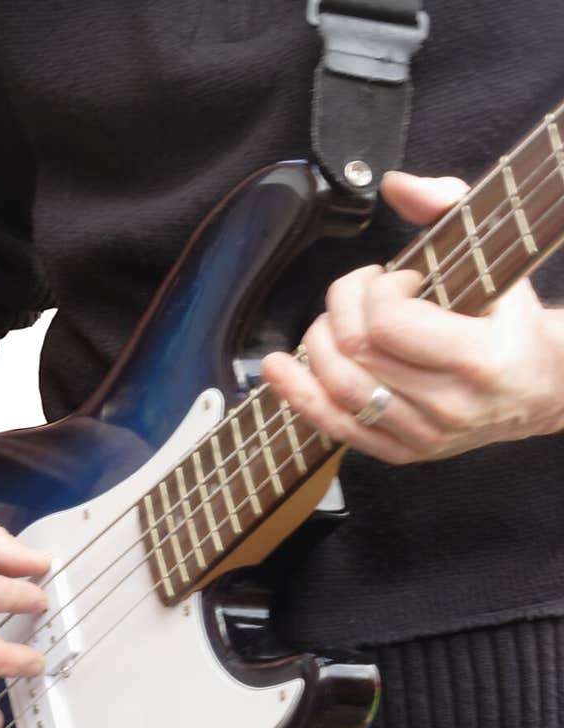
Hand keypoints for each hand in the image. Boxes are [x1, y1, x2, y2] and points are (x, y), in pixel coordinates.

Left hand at [262, 171, 563, 464]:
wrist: (539, 389)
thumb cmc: (511, 320)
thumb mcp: (496, 255)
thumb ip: (448, 207)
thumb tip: (395, 184)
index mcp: (478, 359)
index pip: (389, 323)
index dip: (377, 290)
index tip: (397, 279)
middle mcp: (449, 406)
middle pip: (356, 352)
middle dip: (342, 307)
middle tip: (360, 292)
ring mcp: (423, 435)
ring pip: (338, 390)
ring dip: (318, 344)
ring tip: (332, 322)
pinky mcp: (401, 452)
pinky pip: (335, 427)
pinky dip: (300, 394)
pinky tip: (279, 369)